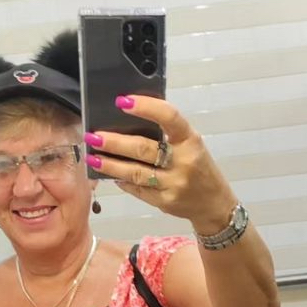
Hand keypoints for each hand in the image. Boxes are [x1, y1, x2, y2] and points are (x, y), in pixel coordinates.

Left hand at [84, 96, 236, 234]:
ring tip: (93, 157)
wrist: (214, 205)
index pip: (169, 118)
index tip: (122, 101)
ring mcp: (173, 185)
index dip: (146, 107)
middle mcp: (182, 162)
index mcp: (190, 141)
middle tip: (94, 136)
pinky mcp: (164, 202)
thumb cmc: (200, 168)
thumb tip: (131, 121)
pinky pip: (138, 189)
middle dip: (115, 142)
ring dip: (110, 165)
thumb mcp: (191, 146)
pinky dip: (122, 181)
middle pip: (143, 149)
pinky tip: (110, 175)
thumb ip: (168, 134)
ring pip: (135, 173)